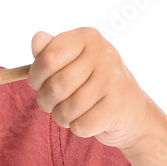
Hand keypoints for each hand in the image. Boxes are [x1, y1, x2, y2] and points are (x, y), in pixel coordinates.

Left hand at [28, 28, 158, 149]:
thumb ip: (49, 51)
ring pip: (67, 108)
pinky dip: (78, 128)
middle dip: (46, 100)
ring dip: (61, 116)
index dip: (36, 76)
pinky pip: (81, 125)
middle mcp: (104, 54)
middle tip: (51, 102)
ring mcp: (113, 79)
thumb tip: (37, 38)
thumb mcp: (70, 62)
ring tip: (69, 112)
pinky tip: (87, 119)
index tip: (38, 83)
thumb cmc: (92, 84)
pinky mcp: (117, 106)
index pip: (48, 57)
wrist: (130, 110)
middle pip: (56, 85)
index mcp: (88, 37)